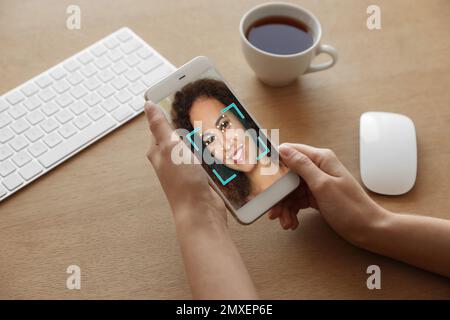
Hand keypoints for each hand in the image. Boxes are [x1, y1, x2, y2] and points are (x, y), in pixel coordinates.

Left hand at [144, 101, 227, 227]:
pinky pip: (209, 156)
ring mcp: (188, 166)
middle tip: (207, 110)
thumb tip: (148, 105)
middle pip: (182, 133)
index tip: (185, 96)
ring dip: (207, 137)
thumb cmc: (182, 182)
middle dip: (194, 123)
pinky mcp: (203, 174)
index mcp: (159, 150)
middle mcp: (172, 158)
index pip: (162, 123)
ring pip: (198, 144)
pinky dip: (215, 150)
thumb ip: (160, 126)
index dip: (171, 109)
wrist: (201, 212)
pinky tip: (225, 144)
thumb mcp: (170, 148)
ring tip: (220, 125)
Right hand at [270, 143, 385, 244]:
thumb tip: (284, 149)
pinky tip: (292, 222)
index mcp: (321, 159)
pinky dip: (292, 211)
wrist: (368, 230)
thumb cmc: (351, 208)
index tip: (262, 177)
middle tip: (273, 210)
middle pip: (287, 175)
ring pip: (290, 190)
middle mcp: (318, 168)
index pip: (290, 152)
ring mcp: (317, 183)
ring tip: (285, 222)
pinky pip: (297, 200)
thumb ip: (302, 166)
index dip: (274, 163)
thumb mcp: (322, 185)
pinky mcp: (317, 196)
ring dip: (285, 206)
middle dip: (279, 194)